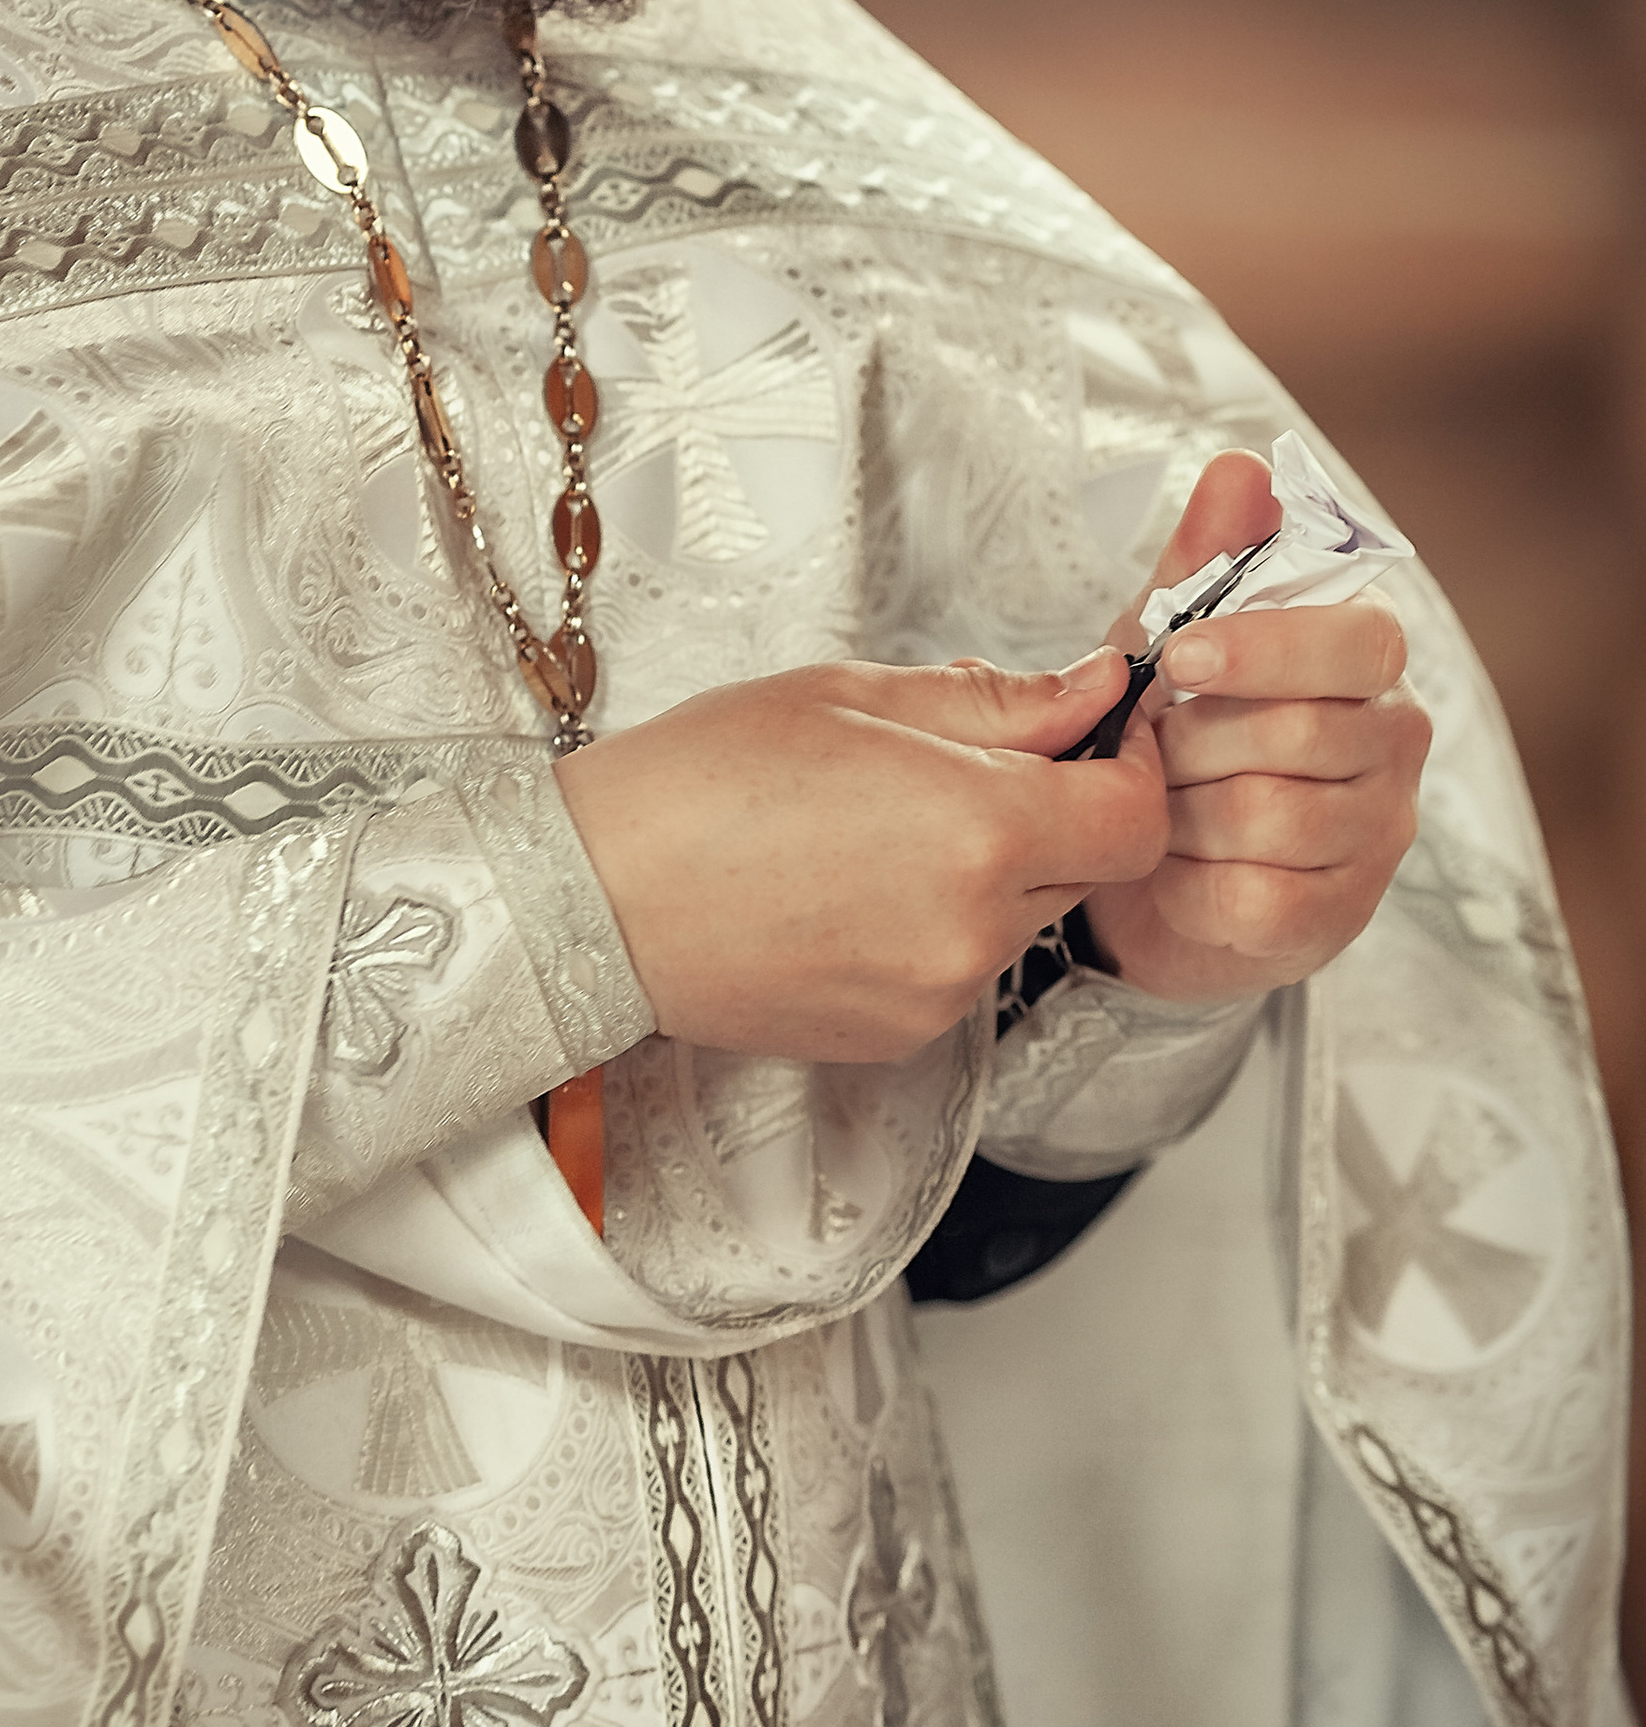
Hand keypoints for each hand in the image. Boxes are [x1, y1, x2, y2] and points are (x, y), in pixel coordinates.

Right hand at [554, 648, 1168, 1063]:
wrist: (591, 897)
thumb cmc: (700, 781)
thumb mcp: (851, 695)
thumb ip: (995, 701)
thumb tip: (1091, 689)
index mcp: (980, 827)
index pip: (1136, 816)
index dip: (1127, 767)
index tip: (1092, 734)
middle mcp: (975, 927)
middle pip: (1089, 870)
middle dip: (1056, 813)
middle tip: (965, 766)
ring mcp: (938, 994)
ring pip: (1020, 921)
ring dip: (990, 872)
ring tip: (880, 827)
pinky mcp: (898, 1036)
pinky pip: (959, 970)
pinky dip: (935, 925)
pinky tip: (849, 887)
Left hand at [1082, 449, 1427, 1003]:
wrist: (1143, 863)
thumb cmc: (1175, 729)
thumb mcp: (1173, 636)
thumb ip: (1207, 558)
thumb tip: (1240, 467)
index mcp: (1365, 663)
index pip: (1363, 641)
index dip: (1270, 647)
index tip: (1180, 658)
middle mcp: (1392, 746)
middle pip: (1303, 735)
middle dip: (1194, 741)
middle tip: (1146, 743)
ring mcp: (1374, 838)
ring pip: (1273, 819)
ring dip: (1181, 812)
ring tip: (1153, 801)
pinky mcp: (1333, 920)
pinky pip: (1256, 900)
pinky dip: (1187, 884)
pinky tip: (1168, 866)